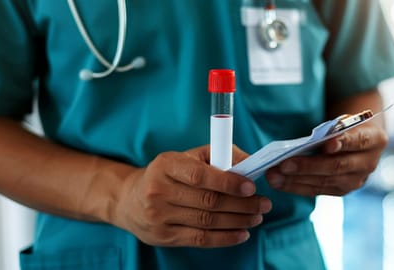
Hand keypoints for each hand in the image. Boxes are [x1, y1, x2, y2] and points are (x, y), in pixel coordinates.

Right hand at [113, 145, 271, 247]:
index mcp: (166, 165)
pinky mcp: (163, 236)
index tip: (251, 187)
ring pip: (207, 221)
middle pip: (208, 201)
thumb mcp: (187, 157)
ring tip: (257, 217)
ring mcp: (159, 216)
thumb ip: (219, 155)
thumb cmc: (168, 173)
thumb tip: (250, 163)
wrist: (129, 199)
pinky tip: (242, 233)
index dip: (228, 182)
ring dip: (238, 221)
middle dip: (242, 204)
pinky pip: (200, 239)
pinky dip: (225, 238)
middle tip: (264, 204)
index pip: (200, 175)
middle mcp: (159, 191)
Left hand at [265, 122, 386, 195]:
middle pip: (337, 166)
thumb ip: (333, 129)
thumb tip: (309, 141)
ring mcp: (356, 180)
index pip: (358, 141)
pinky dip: (296, 186)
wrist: (360, 140)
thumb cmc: (347, 126)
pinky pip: (317, 190)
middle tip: (284, 164)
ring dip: (296, 180)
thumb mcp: (345, 120)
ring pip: (324, 182)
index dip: (343, 143)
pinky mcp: (342, 190)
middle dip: (308, 166)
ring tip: (274, 175)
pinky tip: (279, 182)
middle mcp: (368, 163)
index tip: (327, 144)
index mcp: (374, 139)